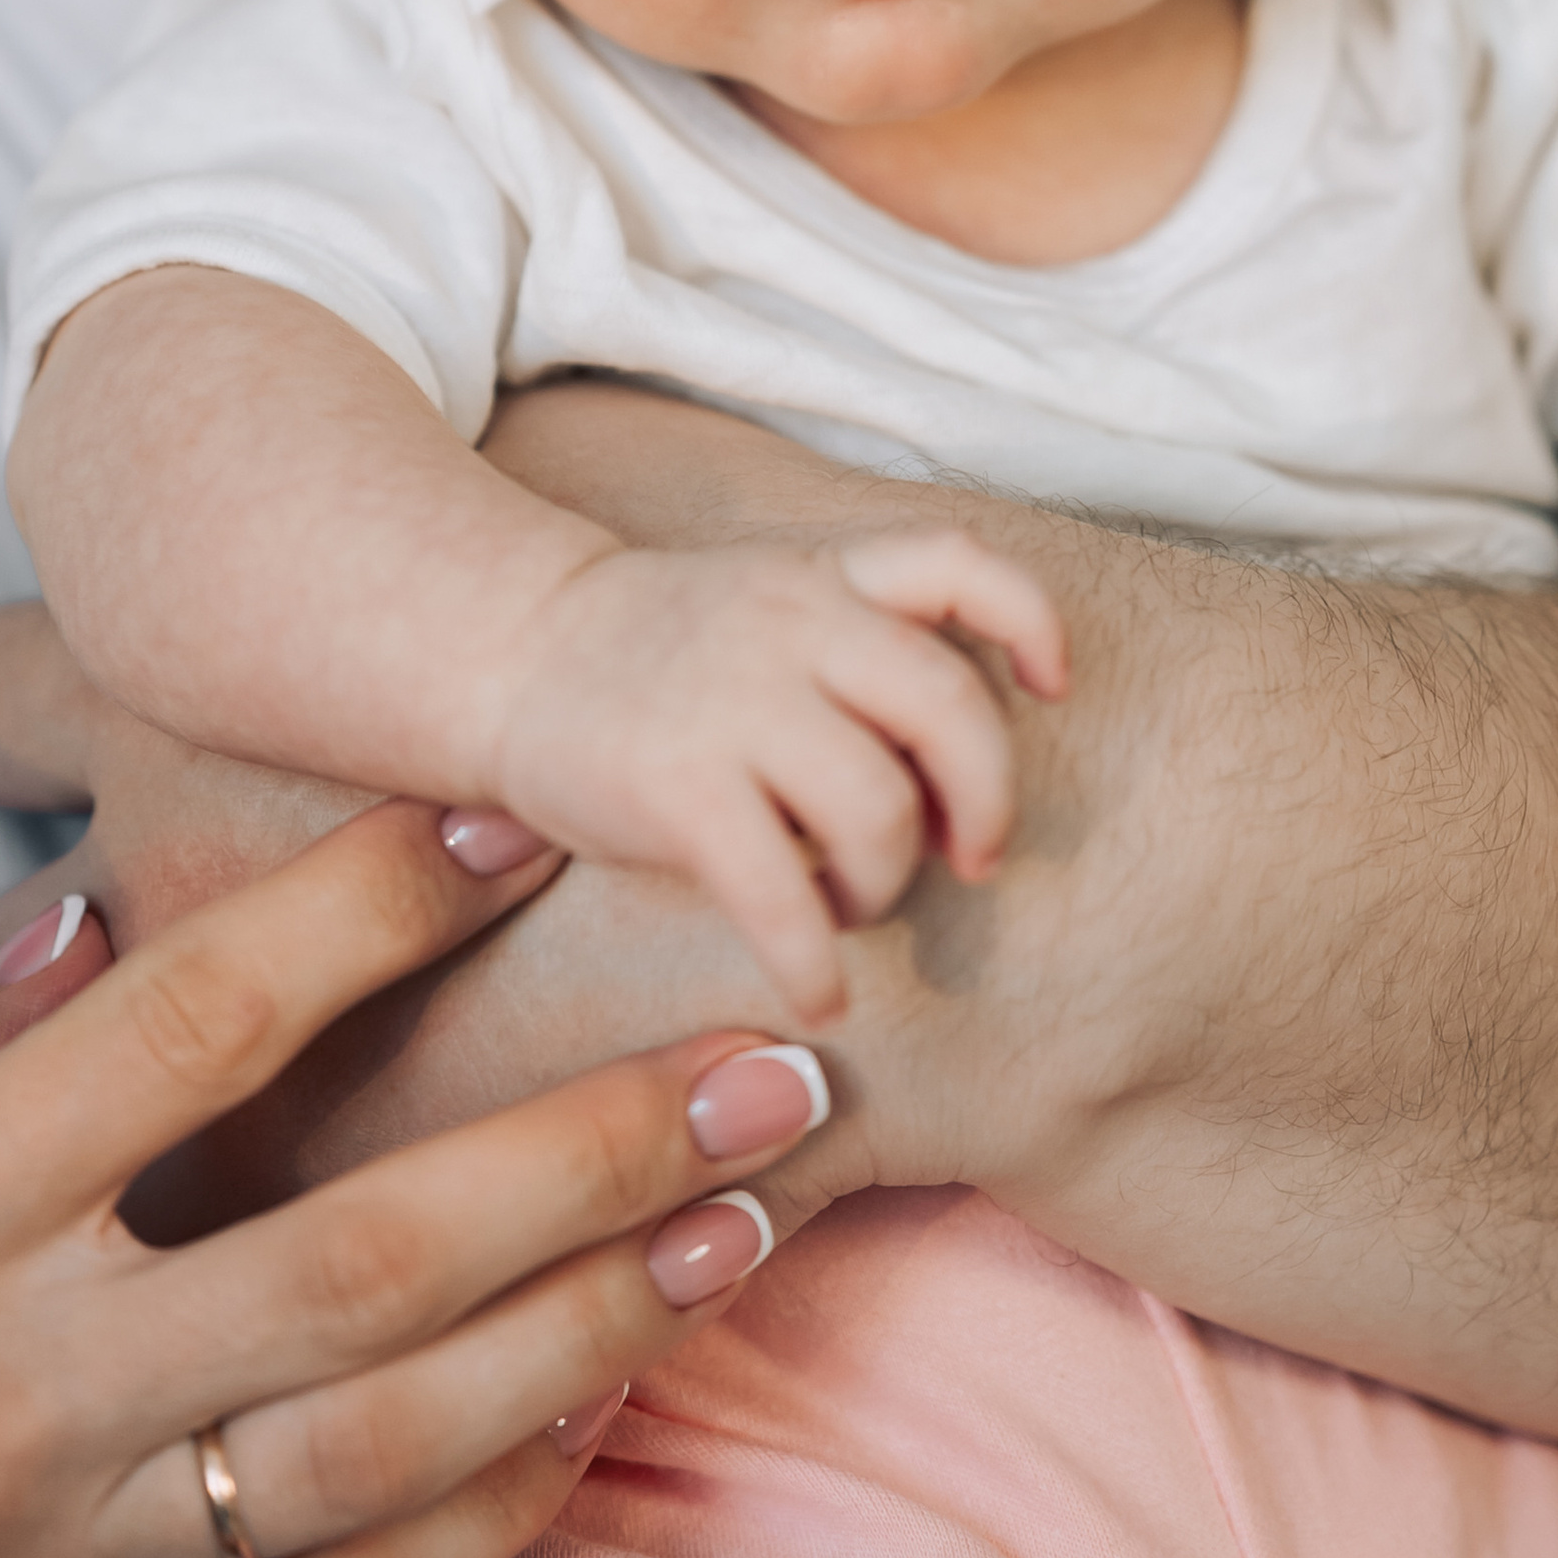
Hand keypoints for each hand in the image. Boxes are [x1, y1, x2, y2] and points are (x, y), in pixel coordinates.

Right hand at [0, 806, 824, 1557]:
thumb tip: (76, 936)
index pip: (190, 1027)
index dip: (375, 905)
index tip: (513, 820)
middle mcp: (6, 1403)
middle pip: (372, 1243)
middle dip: (599, 1136)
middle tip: (780, 1053)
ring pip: (406, 1440)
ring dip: (602, 1321)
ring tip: (748, 1219)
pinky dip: (496, 1519)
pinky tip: (599, 1424)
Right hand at [481, 528, 1067, 1026]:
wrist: (505, 650)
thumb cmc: (656, 655)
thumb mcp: (766, 603)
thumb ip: (857, 651)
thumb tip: (959, 779)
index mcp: (821, 576)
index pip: (958, 566)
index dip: (1031, 625)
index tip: (1053, 687)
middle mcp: (790, 623)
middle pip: (951, 709)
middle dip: (986, 802)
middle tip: (973, 856)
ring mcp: (732, 701)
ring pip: (881, 808)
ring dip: (890, 882)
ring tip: (854, 904)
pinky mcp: (676, 785)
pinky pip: (782, 896)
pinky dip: (817, 962)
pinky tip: (817, 992)